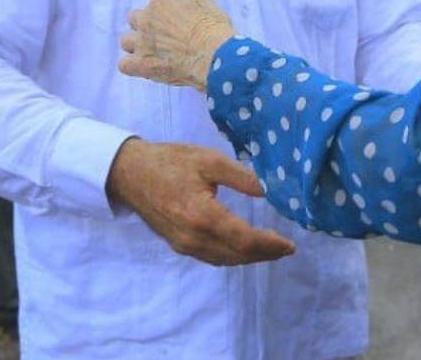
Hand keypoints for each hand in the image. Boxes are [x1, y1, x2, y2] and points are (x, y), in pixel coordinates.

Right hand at [106, 139, 294, 265]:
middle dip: (264, 255)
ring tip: (271, 251)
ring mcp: (183, 244)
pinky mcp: (178, 245)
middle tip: (287, 250)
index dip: (269, 245)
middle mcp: (193, 237)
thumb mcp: (209, 160)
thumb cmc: (170, 162)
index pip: (243, 239)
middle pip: (236, 255)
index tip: (290, 244)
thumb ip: (241, 177)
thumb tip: (268, 191)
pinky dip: (231, 256)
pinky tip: (242, 249)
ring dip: (249, 258)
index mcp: (202, 215)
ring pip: (224, 260)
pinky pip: (211, 257)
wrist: (130, 173)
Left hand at [119, 0, 234, 91]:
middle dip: (145, 27)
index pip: (154, 5)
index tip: (175, 24)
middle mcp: (146, 19)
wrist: (212, 53)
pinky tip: (145, 67)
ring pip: (125, 41)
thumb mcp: (202, 2)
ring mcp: (141, 42)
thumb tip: (180, 6)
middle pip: (134, 19)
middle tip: (162, 38)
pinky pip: (124, 65)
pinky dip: (132, 66)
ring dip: (136, 46)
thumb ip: (184, 1)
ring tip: (153, 54)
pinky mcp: (141, 64)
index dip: (164, 15)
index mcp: (160, 2)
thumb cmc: (213, 27)